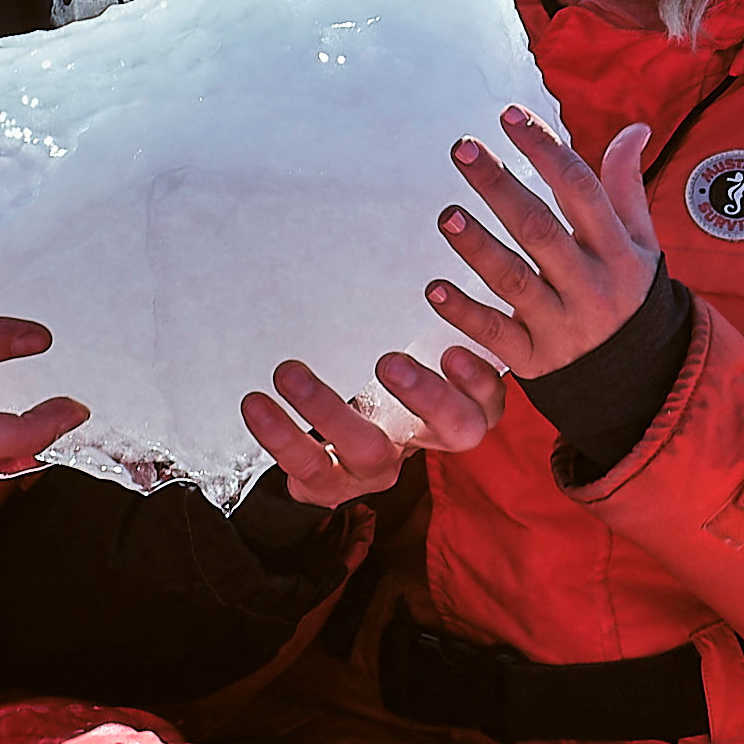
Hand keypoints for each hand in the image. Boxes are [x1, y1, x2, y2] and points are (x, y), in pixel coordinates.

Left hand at [239, 347, 504, 506]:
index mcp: (451, 413)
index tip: (454, 351)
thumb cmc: (375, 389)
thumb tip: (410, 256)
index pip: (487, 404)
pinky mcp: (331, 488)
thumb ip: (413, 328)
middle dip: (427, 396)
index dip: (480, 383)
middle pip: (452, 432)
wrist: (325, 457)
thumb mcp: (403, 358)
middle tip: (389, 361)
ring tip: (289, 372)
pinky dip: (282, 434)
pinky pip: (308, 467)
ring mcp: (377, 472)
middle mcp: (422, 444)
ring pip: (368, 451)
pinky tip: (257, 404)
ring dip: (328, 409)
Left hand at [429, 108, 659, 378]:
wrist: (639, 378)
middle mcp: (590, 285)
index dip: (546, 149)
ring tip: (446, 216)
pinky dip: (464, 313)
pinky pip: (496, 334)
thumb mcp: (642, 243)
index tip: (510, 114)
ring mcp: (561, 324)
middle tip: (464, 148)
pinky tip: (435, 289)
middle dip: (501, 186)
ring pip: (515, 281)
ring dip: (478, 247)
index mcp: (617, 250)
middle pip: (540, 229)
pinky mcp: (534, 360)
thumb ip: (626, 187)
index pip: (580, 189)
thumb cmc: (630, 295)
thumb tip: (635, 128)